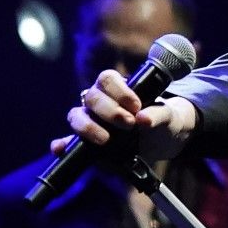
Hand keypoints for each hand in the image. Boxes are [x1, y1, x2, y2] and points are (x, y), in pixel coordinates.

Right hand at [51, 71, 197, 162]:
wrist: (162, 141)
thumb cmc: (162, 121)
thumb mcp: (167, 117)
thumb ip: (159, 115)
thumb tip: (143, 120)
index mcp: (117, 88)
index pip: (107, 79)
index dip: (120, 91)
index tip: (136, 106)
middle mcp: (99, 102)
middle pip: (92, 98)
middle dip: (110, 111)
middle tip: (129, 124)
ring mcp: (90, 121)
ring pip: (77, 116)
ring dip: (89, 127)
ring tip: (106, 139)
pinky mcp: (85, 143)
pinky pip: (68, 142)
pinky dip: (62, 145)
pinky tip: (60, 149)